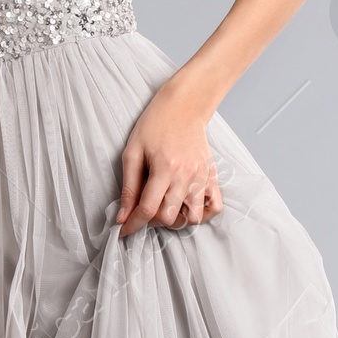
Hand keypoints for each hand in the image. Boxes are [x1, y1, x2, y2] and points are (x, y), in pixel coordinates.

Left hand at [116, 87, 222, 237]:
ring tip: (165, 207)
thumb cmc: (155, 124)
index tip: (123, 231)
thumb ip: (128, 186)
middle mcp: (186, 176)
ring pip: (193, 218)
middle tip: (143, 211)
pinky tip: (187, 206)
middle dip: (152, 221)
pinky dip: (202, 214)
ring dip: (176, 220)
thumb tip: (122, 216)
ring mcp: (202, 177)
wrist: (184, 106)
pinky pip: (214, 207)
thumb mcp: (133, 152)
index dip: (133, 225)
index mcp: (164, 168)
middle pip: (169, 217)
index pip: (148, 209)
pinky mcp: (211, 176)